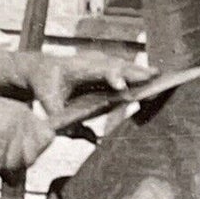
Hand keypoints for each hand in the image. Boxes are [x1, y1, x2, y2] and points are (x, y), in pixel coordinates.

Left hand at [0, 48, 155, 114]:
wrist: (40, 68)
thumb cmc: (45, 87)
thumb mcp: (49, 106)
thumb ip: (64, 122)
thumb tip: (86, 138)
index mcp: (75, 67)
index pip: (97, 70)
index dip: (111, 77)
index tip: (122, 86)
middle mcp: (90, 60)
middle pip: (116, 65)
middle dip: (134, 72)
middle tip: (154, 77)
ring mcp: (98, 60)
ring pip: (123, 65)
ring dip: (140, 71)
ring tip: (159, 77)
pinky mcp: (104, 65)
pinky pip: (123, 68)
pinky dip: (137, 73)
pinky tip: (152, 77)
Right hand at [0, 90, 55, 177]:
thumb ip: (11, 152)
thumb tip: (15, 182)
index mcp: (25, 113)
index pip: (47, 138)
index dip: (31, 152)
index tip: (10, 152)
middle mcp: (22, 116)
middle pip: (30, 158)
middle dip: (8, 164)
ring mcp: (9, 126)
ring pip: (12, 165)